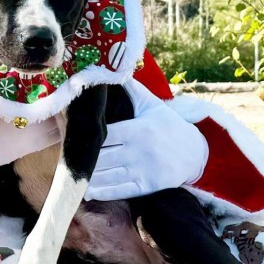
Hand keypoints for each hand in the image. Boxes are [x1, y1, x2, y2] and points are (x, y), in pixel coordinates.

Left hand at [85, 79, 208, 200]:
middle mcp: (139, 151)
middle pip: (103, 158)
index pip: (106, 135)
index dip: (88, 139)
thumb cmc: (169, 126)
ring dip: (88, 179)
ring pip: (108, 176)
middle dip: (85, 161)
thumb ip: (133, 90)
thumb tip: (116, 70)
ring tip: (73, 178)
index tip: (73, 140)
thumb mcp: (153, 106)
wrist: (195, 153)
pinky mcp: (147, 187)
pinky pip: (120, 191)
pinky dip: (102, 193)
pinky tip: (88, 192)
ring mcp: (143, 171)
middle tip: (67, 161)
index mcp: (138, 129)